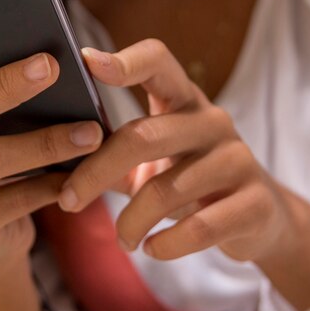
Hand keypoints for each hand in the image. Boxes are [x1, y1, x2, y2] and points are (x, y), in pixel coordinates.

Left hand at [59, 39, 293, 264]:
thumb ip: (112, 148)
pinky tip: (152, 249)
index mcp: (183, 99)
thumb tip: (51, 155)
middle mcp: (212, 120)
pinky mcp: (254, 202)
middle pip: (142, 136)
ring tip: (122, 239)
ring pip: (166, 190)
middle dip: (96, 172)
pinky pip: (200, 227)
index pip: (157, 60)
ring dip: (131, 222)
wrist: (258, 217)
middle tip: (68, 201)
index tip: (87, 63)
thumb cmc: (188, 178)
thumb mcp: (153, 157)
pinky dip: (167, 244)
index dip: (124, 60)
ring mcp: (237, 159)